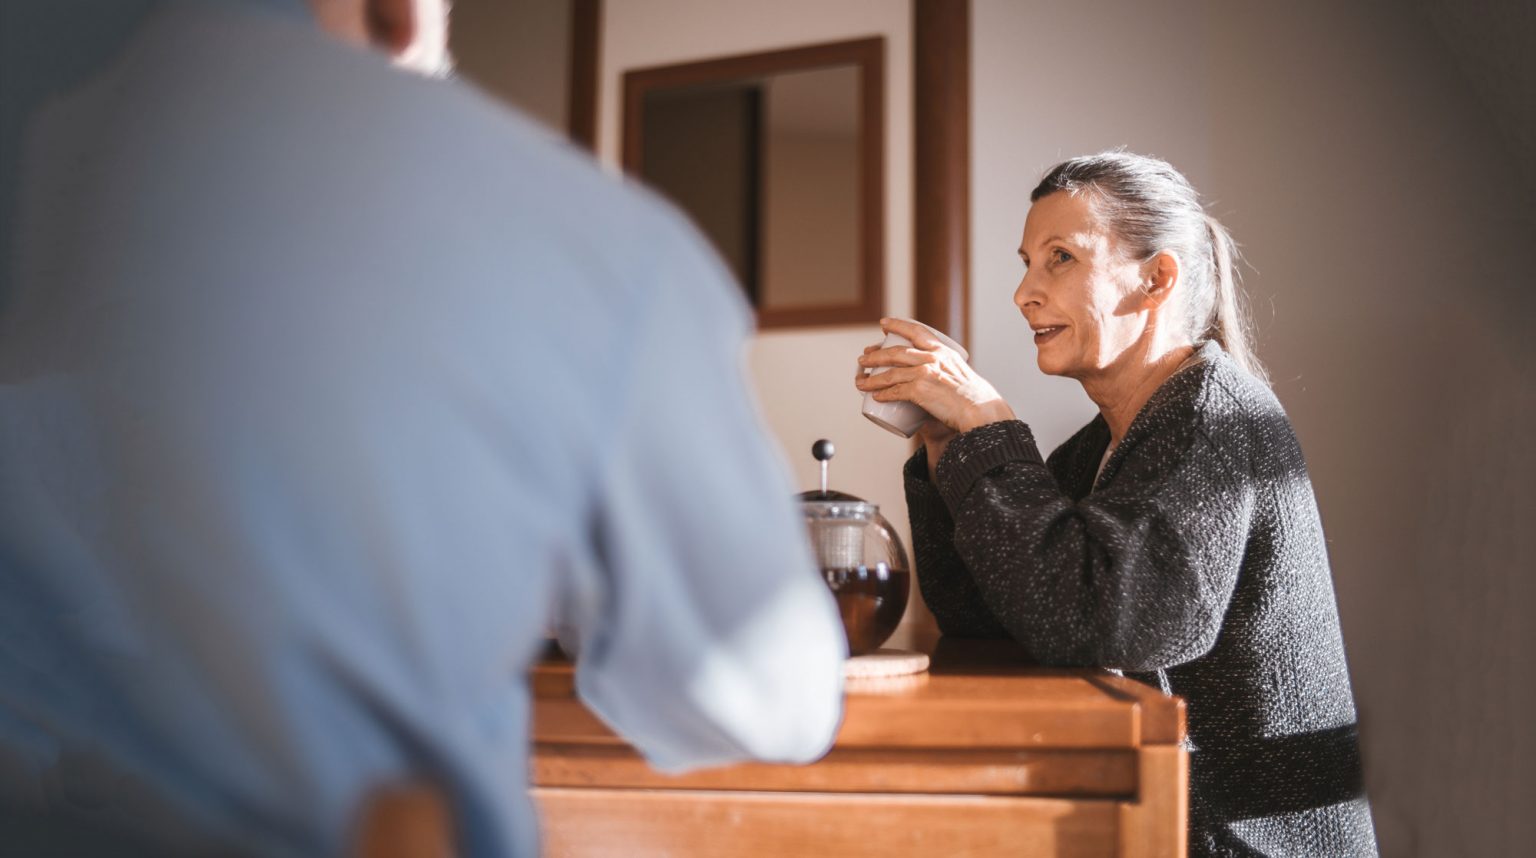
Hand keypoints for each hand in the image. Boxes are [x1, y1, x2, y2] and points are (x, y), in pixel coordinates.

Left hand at [854, 318, 1014, 433]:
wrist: (981, 410)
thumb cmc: (975, 397)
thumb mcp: (961, 374)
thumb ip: (947, 372)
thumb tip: (936, 378)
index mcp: (943, 351)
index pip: (916, 331)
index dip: (897, 325)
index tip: (883, 324)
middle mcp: (932, 357)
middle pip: (895, 352)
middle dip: (876, 355)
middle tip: (863, 359)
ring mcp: (925, 373)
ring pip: (890, 373)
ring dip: (871, 378)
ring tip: (860, 382)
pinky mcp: (920, 390)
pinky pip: (894, 391)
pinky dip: (883, 394)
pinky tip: (874, 397)